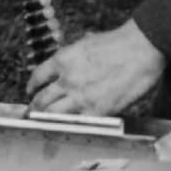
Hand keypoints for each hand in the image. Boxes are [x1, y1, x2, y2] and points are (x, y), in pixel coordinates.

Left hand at [27, 20, 164, 118]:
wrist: (140, 49)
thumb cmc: (119, 44)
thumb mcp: (87, 43)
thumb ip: (74, 57)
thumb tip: (69, 65)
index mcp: (63, 59)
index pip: (38, 76)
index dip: (31, 86)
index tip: (30, 91)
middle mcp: (67, 79)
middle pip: (41, 99)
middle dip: (34, 107)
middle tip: (33, 112)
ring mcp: (80, 97)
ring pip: (53, 114)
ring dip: (47, 119)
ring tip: (45, 123)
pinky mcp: (97, 112)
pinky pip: (77, 123)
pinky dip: (71, 125)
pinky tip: (70, 126)